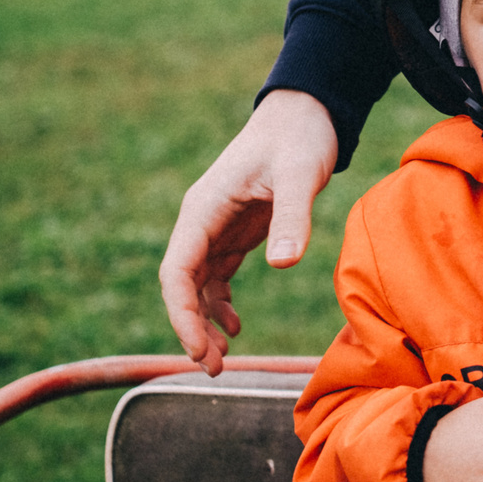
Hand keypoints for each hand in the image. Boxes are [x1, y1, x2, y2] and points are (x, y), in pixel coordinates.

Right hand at [157, 90, 338, 369]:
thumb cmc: (299, 138)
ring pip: (197, 285)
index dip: (181, 313)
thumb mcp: (299, 175)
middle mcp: (201, 221)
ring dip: (204, 322)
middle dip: (191, 328)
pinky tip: (235, 327)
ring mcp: (215, 228)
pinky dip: (220, 305)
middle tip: (214, 368)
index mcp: (203, 209)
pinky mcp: (234, 232)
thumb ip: (291, 218)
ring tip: (223, 360)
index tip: (198, 348)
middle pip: (182, 285)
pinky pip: (216, 277)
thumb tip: (283, 265)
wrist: (306, 113)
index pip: (177, 270)